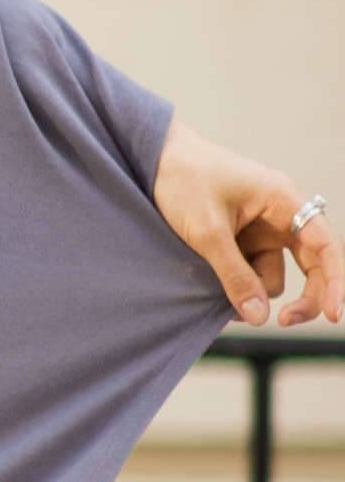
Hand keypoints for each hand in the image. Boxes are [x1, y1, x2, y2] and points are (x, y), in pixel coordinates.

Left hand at [153, 114, 342, 326]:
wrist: (154, 159)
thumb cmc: (184, 180)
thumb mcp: (208, 231)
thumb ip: (235, 275)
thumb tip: (261, 318)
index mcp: (285, 200)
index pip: (326, 246)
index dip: (336, 282)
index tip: (334, 315)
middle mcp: (281, 216)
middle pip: (311, 268)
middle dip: (302, 298)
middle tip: (284, 321)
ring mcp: (261, 231)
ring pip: (273, 278)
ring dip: (251, 292)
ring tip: (213, 286)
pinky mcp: (242, 243)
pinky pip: (250, 275)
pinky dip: (237, 287)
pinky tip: (211, 287)